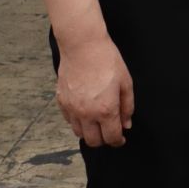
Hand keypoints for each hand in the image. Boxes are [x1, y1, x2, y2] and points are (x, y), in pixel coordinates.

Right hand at [55, 33, 133, 147]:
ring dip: (90, 132)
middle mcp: (86, 114)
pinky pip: (69, 121)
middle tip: (110, 132)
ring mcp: (72, 109)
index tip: (121, 139)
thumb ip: (127, 106)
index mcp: (105, 110)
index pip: (111, 137)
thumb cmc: (107, 61)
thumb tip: (126, 124)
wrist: (83, 46)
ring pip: (79, 133)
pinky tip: (85, 112)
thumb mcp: (126, 82)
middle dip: (104, 140)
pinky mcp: (62, 102)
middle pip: (93, 141)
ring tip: (98, 122)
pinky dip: (78, 122)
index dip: (118, 141)